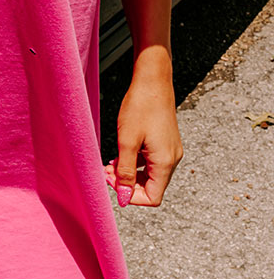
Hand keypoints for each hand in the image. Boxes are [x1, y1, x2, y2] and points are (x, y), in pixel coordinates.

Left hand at [104, 63, 183, 206]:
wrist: (153, 81)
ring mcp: (170, 150)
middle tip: (106, 172)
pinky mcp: (166, 142)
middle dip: (127, 184)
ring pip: (150, 175)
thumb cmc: (140, 107)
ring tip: (110, 163)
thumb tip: (124, 196)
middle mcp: (172, 159)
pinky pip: (152, 162)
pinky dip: (136, 162)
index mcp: (165, 162)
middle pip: (151, 187)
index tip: (112, 184)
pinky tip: (121, 153)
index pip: (152, 198)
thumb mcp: (127, 141)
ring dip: (130, 173)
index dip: (131, 196)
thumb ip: (125, 172)